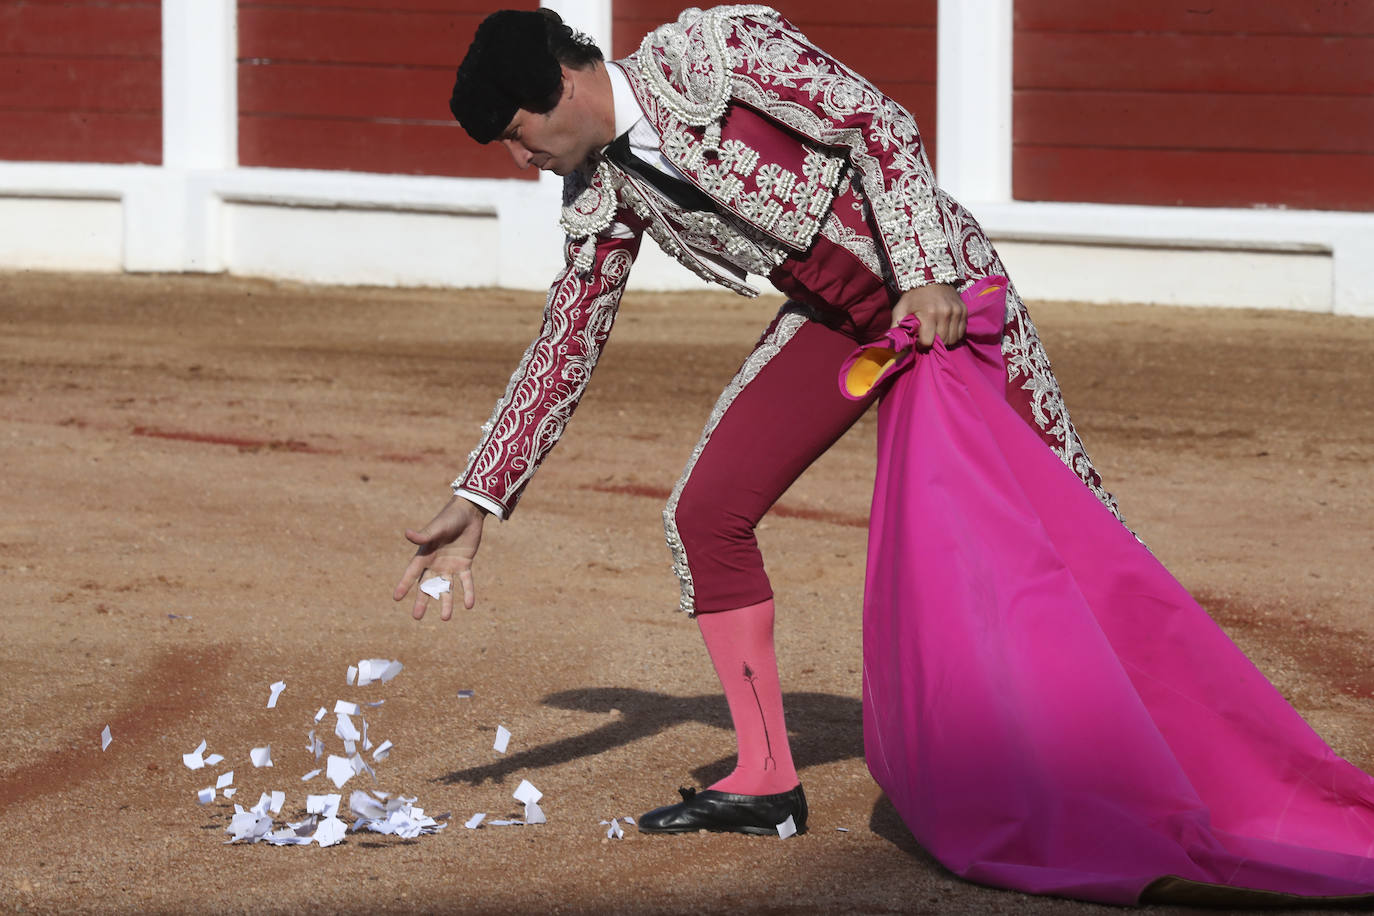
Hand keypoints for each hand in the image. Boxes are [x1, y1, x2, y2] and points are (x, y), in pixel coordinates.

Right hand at [393, 496, 485, 620]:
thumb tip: (407, 533)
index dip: (404, 584)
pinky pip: (466, 582)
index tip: (396, 598)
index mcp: (425, 555)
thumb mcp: (436, 528)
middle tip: (416, 617)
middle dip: (422, 601)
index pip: (412, 572)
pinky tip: (469, 605)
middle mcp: (435, 564)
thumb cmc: (448, 518)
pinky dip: (468, 592)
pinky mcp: (465, 565)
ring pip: (447, 588)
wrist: (468, 512)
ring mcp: (450, 566)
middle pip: (427, 586)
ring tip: (446, 618)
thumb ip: (423, 535)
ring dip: (446, 602)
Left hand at [891, 283, 966, 347]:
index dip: (922, 344)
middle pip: (942, 341)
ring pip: (953, 339)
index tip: (918, 339)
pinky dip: (954, 334)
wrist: (930, 277)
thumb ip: (896, 327)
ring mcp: (956, 312)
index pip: (928, 341)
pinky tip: (945, 329)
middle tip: (928, 336)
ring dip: (944, 340)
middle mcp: (945, 313)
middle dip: (934, 343)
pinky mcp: (963, 311)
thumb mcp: (900, 309)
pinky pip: (961, 332)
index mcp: (928, 313)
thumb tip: (893, 344)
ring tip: (936, 333)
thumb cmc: (913, 296)